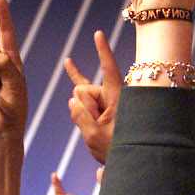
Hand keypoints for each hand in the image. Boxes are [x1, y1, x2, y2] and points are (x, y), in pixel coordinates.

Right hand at [64, 30, 119, 163]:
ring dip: (84, 114)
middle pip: (83, 89)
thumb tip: (71, 101)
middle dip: (84, 107)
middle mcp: (111, 93)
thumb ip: (80, 117)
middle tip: (100, 127)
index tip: (98, 33)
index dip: (103, 52)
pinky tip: (68, 62)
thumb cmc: (116, 150)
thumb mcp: (95, 137)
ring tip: (99, 130)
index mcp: (118, 98)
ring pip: (78, 97)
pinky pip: (82, 90)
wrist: (126, 161)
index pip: (108, 69)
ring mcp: (103, 98)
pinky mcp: (98, 105)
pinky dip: (75, 75)